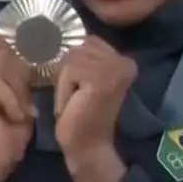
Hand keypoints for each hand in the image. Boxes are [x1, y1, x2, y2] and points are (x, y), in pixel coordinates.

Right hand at [0, 30, 34, 181]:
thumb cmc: (11, 128)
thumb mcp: (19, 91)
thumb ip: (16, 69)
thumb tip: (27, 42)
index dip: (8, 47)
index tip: (24, 70)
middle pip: (4, 52)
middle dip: (21, 77)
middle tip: (23, 104)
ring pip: (1, 65)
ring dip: (17, 91)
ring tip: (17, 112)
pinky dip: (10, 101)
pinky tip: (11, 117)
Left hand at [54, 37, 136, 158]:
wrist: (87, 147)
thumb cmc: (80, 113)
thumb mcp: (82, 77)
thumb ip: (81, 56)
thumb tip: (57, 34)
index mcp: (124, 59)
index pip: (86, 41)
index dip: (74, 64)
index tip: (82, 88)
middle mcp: (125, 60)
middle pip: (77, 47)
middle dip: (68, 72)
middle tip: (78, 97)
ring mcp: (114, 69)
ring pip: (70, 58)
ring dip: (65, 82)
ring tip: (76, 101)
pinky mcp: (100, 79)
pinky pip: (67, 70)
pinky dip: (64, 88)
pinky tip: (75, 104)